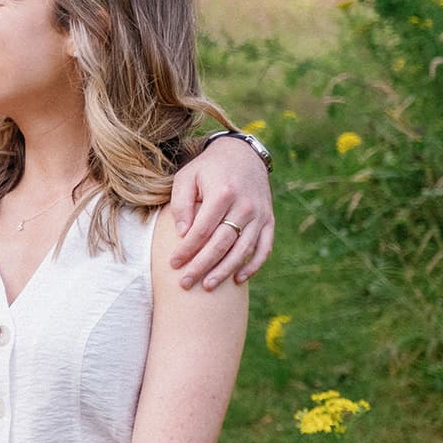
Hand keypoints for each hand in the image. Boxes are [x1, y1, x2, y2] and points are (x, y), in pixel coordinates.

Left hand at [166, 137, 273, 289]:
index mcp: (223, 193)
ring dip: (225, 271)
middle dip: (202, 266)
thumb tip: (181, 234)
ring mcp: (260, 214)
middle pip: (222, 243)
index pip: (202, 230)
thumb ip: (181, 204)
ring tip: (207, 287)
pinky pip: (264, 248)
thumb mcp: (187, 177)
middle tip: (185, 284)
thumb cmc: (208, 169)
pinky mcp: (269, 220)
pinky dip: (252, 265)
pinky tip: (237, 279)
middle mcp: (245, 205)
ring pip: (243, 250)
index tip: (173, 264)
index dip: (187, 249)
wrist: (242, 154)